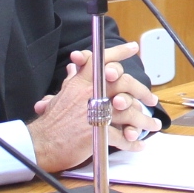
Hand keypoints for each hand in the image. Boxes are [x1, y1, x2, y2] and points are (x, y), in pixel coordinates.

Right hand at [27, 41, 160, 172]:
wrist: (40, 144)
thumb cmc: (51, 121)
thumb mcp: (61, 95)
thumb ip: (72, 80)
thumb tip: (74, 66)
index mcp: (81, 83)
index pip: (102, 60)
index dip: (119, 53)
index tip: (133, 48)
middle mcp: (90, 94)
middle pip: (123, 83)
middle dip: (142, 90)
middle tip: (152, 99)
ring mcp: (95, 113)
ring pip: (128, 111)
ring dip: (144, 119)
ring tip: (153, 124)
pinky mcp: (98, 134)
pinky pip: (122, 137)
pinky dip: (133, 141)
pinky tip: (139, 143)